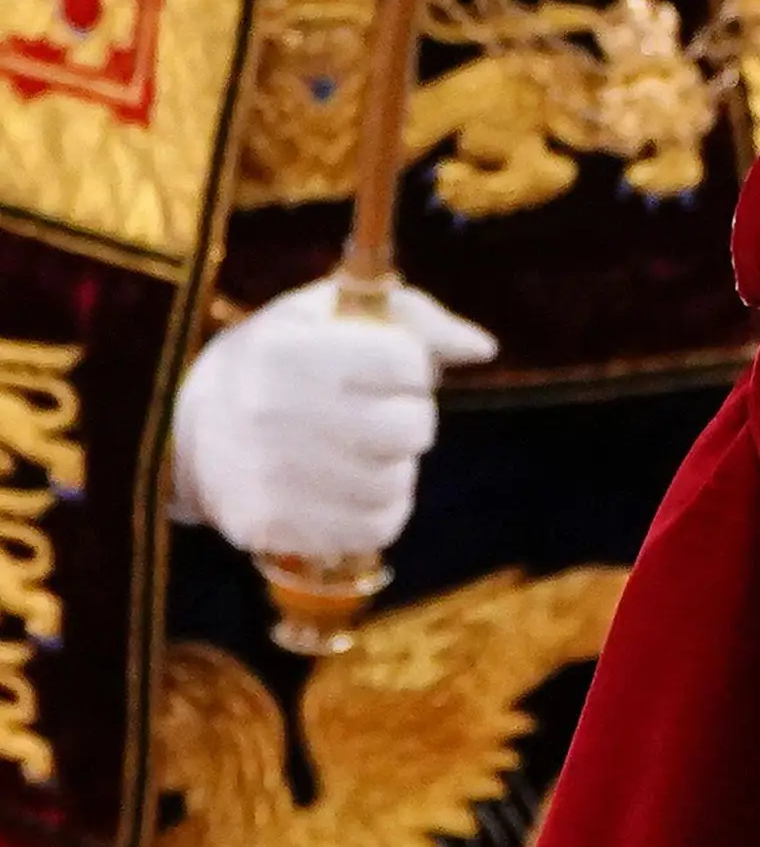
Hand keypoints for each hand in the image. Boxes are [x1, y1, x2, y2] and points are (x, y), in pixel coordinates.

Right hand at [169, 275, 498, 558]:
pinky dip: (375, 512)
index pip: (406, 362)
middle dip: (408, 420)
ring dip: (392, 470)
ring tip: (355, 452)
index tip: (383, 369)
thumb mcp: (332, 316)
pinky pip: (373, 530)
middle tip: (376, 416)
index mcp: (287, 349)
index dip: (410, 367)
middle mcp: (271, 410)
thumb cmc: (284, 360)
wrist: (188, 428)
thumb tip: (484, 348)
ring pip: (396, 484)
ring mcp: (267, 473)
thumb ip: (415, 321)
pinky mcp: (271, 525)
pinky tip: (345, 490)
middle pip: (411, 428)